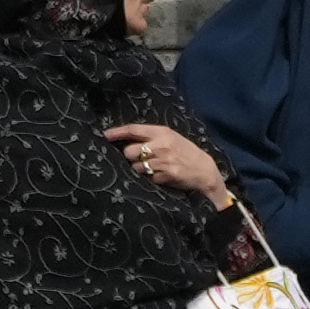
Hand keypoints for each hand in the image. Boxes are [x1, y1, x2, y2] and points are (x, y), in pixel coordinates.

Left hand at [107, 121, 225, 208]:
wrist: (204, 170)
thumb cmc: (185, 152)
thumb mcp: (171, 138)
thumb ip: (152, 137)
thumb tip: (128, 139)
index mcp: (162, 132)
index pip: (133, 130)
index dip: (117, 132)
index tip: (104, 135)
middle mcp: (161, 146)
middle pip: (130, 151)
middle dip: (130, 156)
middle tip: (139, 158)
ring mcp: (163, 162)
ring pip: (136, 167)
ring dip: (140, 169)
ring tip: (152, 167)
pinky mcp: (165, 176)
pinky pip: (147, 178)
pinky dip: (151, 178)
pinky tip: (161, 175)